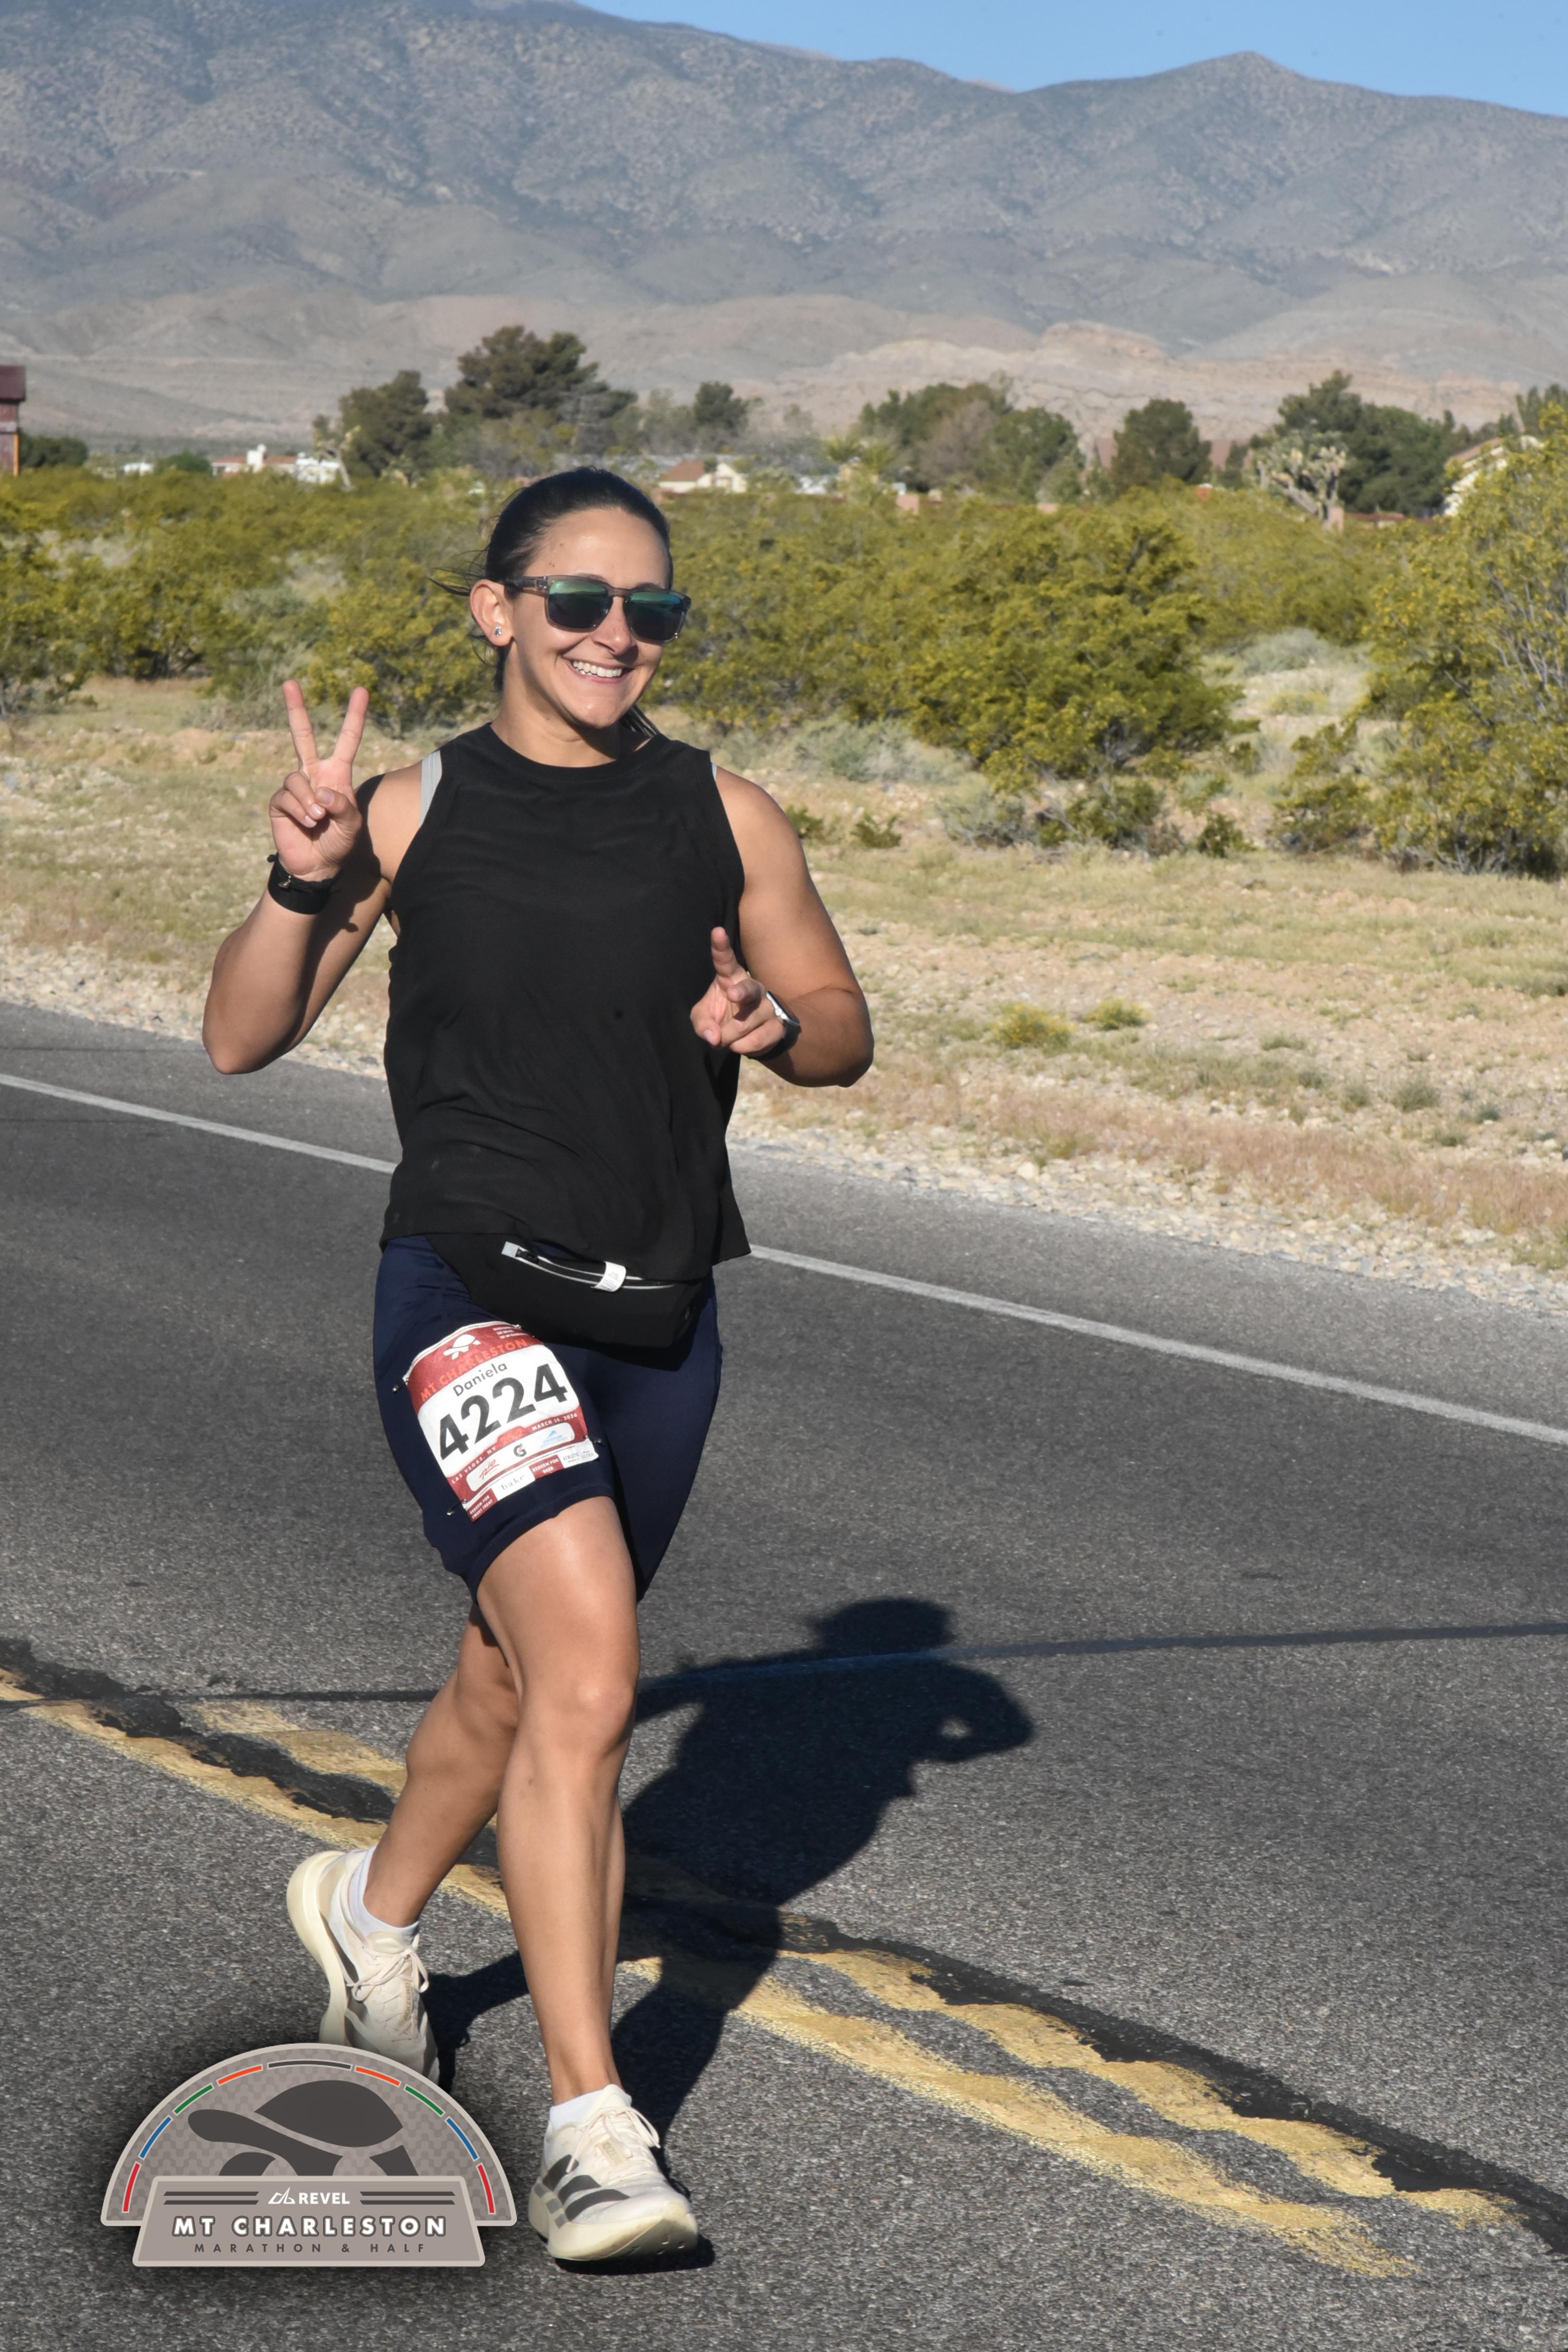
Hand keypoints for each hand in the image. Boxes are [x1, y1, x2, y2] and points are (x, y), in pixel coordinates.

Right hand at [268, 680, 369, 883]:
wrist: (316, 865)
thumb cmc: (338, 843)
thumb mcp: (352, 827)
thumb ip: (345, 808)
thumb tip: (323, 793)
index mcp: (337, 774)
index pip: (347, 741)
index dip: (354, 717)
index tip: (362, 690)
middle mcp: (314, 774)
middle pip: (302, 736)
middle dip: (296, 709)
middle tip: (290, 682)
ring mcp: (295, 786)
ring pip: (296, 778)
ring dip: (309, 802)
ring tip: (318, 820)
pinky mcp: (279, 802)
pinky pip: (286, 797)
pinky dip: (300, 812)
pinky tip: (306, 824)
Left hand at [690, 927, 786, 1055]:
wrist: (748, 1036)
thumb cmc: (722, 1017)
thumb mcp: (703, 1018)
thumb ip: (702, 1024)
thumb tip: (714, 1037)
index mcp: (731, 978)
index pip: (725, 960)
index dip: (721, 946)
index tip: (717, 931)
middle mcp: (753, 987)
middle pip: (749, 988)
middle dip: (742, 991)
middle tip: (732, 994)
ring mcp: (767, 1006)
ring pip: (745, 1024)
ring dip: (729, 1037)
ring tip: (725, 1039)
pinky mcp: (777, 1026)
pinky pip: (757, 1040)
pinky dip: (742, 1047)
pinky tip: (739, 1045)